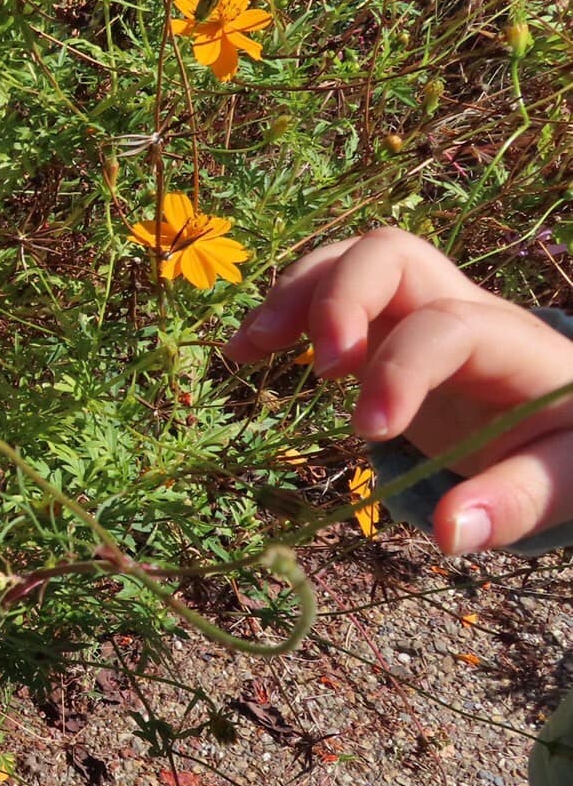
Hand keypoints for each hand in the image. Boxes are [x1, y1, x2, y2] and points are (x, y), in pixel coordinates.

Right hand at [224, 226, 572, 553]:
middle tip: (319, 370)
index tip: (369, 433)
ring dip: (293, 296)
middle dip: (340, 299)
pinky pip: (325, 292)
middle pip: (390, 254)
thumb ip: (515, 503)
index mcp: (511, 341)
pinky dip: (280, 313)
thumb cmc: (563, 444)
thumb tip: (450, 531)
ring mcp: (413, 309)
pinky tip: (245, 353)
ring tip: (249, 350)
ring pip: (348, 261)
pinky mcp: (381, 328)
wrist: (563, 415)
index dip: (399, 369)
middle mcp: (458, 305)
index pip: (445, 326)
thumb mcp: (564, 480)